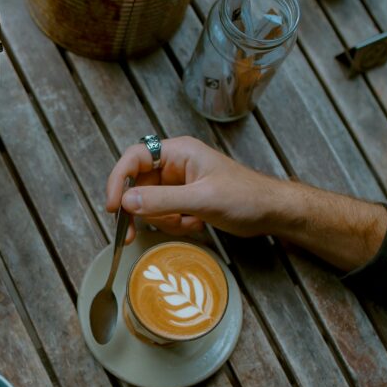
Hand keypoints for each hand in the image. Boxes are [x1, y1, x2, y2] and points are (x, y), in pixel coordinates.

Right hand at [104, 136, 386, 270]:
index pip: (134, 158)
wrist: (272, 212)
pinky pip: (163, 214)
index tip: (114, 207)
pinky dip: (174, 224)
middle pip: (137, 185)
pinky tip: (196, 225)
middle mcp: (174, 165)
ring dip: (163, 220)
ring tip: (188, 223)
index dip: (118, 180)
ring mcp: (178, 184)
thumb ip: (162, 200)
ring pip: (149, 204)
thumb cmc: (245, 197)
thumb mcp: (201, 199)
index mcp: (178, 152)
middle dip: (140, 210)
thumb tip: (126, 201)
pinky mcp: (184, 201)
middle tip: (131, 234)